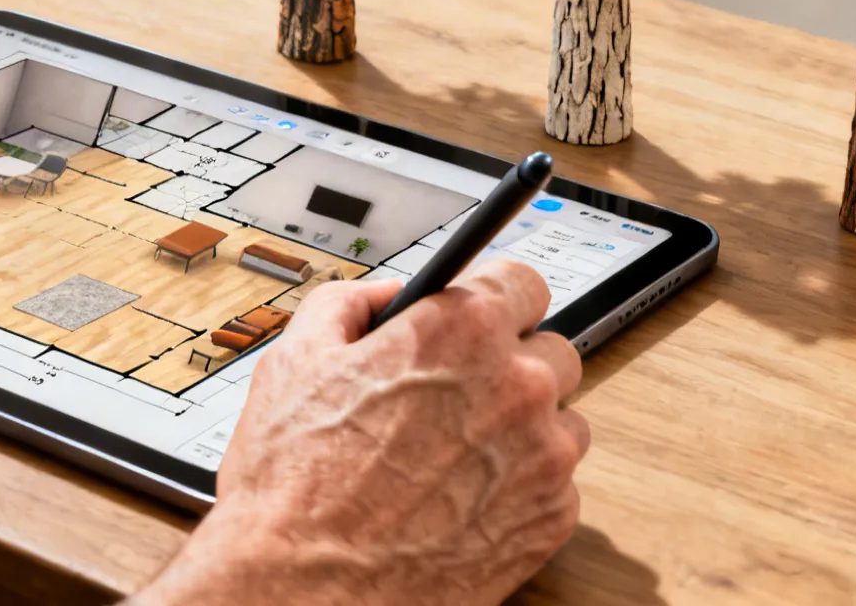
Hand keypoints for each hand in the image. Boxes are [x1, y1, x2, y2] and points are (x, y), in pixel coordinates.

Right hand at [135, 259, 587, 605]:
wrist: (304, 591)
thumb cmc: (293, 487)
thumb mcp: (295, 360)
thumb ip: (350, 305)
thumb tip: (387, 297)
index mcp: (459, 332)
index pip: (523, 282)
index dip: (493, 298)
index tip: (482, 315)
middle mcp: (516, 386)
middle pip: (551, 350)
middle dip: (509, 365)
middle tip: (457, 394)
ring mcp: (543, 457)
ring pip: (561, 420)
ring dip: (523, 429)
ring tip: (456, 455)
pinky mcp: (551, 519)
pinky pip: (557, 484)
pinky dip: (521, 487)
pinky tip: (463, 498)